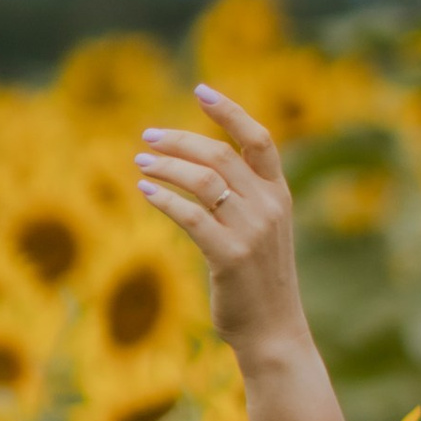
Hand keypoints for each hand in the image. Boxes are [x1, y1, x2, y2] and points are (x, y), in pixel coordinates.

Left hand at [136, 90, 311, 370]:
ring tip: (140, 163)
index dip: (230, 111)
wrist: (273, 331)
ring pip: (203, 180)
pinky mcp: (230, 255)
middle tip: (147, 137)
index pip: (259, 139)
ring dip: (166, 166)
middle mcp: (270, 207)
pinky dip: (164, 199)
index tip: (201, 90)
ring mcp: (252, 231)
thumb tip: (201, 168)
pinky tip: (145, 192)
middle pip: (220, 155)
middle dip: (179, 140)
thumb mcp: (261, 232)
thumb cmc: (259, 282)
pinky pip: (191, 215)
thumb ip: (243, 199)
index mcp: (280, 196)